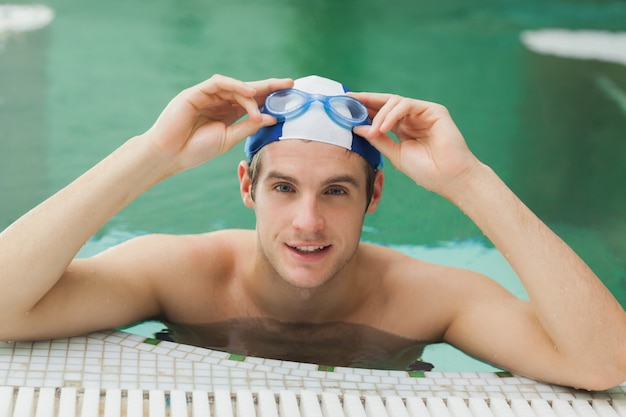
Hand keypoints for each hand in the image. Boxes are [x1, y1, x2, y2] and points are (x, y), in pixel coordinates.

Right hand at [145, 74, 292, 172]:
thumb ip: (248, 127)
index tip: (290, 96)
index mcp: (228, 113)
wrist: (169, 155)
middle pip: (248, 90)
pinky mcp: (196, 93)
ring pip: (235, 87)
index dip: (270, 98)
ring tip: (265, 102)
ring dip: (252, 93)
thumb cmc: (196, 149)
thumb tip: (272, 118)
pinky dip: (235, 86)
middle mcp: (219, 102)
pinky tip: (249, 94)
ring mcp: (207, 96)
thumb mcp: (228, 139)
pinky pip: (218, 83)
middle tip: (290, 84)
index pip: (253, 102)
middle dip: (269, 87)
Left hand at [350, 92, 480, 194]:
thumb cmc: (426, 171)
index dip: (364, 108)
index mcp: (403, 129)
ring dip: (380, 115)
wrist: (449, 178)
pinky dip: (392, 114)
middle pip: (386, 102)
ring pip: (395, 102)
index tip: (345, 105)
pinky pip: (407, 105)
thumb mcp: (395, 155)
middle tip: (349, 100)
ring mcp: (423, 113)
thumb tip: (357, 128)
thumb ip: (378, 140)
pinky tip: (384, 127)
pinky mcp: (433, 110)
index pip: (381, 113)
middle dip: (366, 100)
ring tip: (374, 131)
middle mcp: (412, 118)